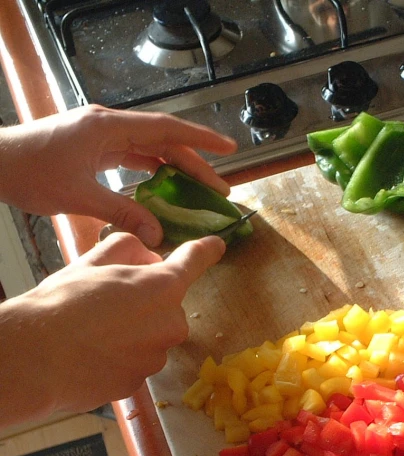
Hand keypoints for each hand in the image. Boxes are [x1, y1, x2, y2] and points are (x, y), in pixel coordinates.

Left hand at [0, 105, 236, 245]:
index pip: (166, 130)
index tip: (229, 148)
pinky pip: (134, 157)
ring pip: (151, 150)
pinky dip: (154, 172)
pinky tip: (166, 188)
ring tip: (201, 190)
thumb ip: (123, 213)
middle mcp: (110, 126)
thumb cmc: (29, 172)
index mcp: (109, 128)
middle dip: (195, 164)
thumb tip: (158, 235)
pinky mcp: (95, 148)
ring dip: (176, 169)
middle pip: (164, 142)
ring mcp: (103, 136)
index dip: (202, 139)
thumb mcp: (79, 197)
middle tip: (220, 189)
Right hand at [0, 232, 224, 424]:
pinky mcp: (139, 383)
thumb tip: (147, 259)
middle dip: (145, 302)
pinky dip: (118, 358)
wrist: (36, 358)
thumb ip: (129, 251)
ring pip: (150, 338)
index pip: (194, 261)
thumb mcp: (94, 261)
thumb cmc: (64, 303)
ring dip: (131, 333)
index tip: (216, 245)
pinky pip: (134, 363)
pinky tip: (91, 354)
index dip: (205, 250)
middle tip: (106, 302)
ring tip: (91, 331)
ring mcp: (156, 358)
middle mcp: (171, 324)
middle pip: (166, 307)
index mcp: (164, 287)